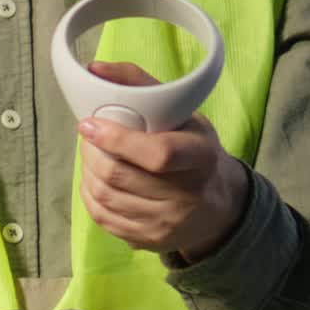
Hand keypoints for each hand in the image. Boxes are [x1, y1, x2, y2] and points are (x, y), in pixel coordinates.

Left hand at [78, 61, 250, 261]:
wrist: (220, 205)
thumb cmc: (194, 148)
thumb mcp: (182, 112)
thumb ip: (140, 84)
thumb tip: (93, 68)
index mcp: (200, 156)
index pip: (156, 154)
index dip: (115, 139)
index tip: (89, 123)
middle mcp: (189, 195)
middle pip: (120, 176)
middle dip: (92, 152)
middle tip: (89, 136)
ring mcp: (169, 223)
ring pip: (106, 198)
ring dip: (88, 172)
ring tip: (92, 155)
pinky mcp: (152, 241)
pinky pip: (105, 220)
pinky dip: (91, 196)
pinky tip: (95, 180)